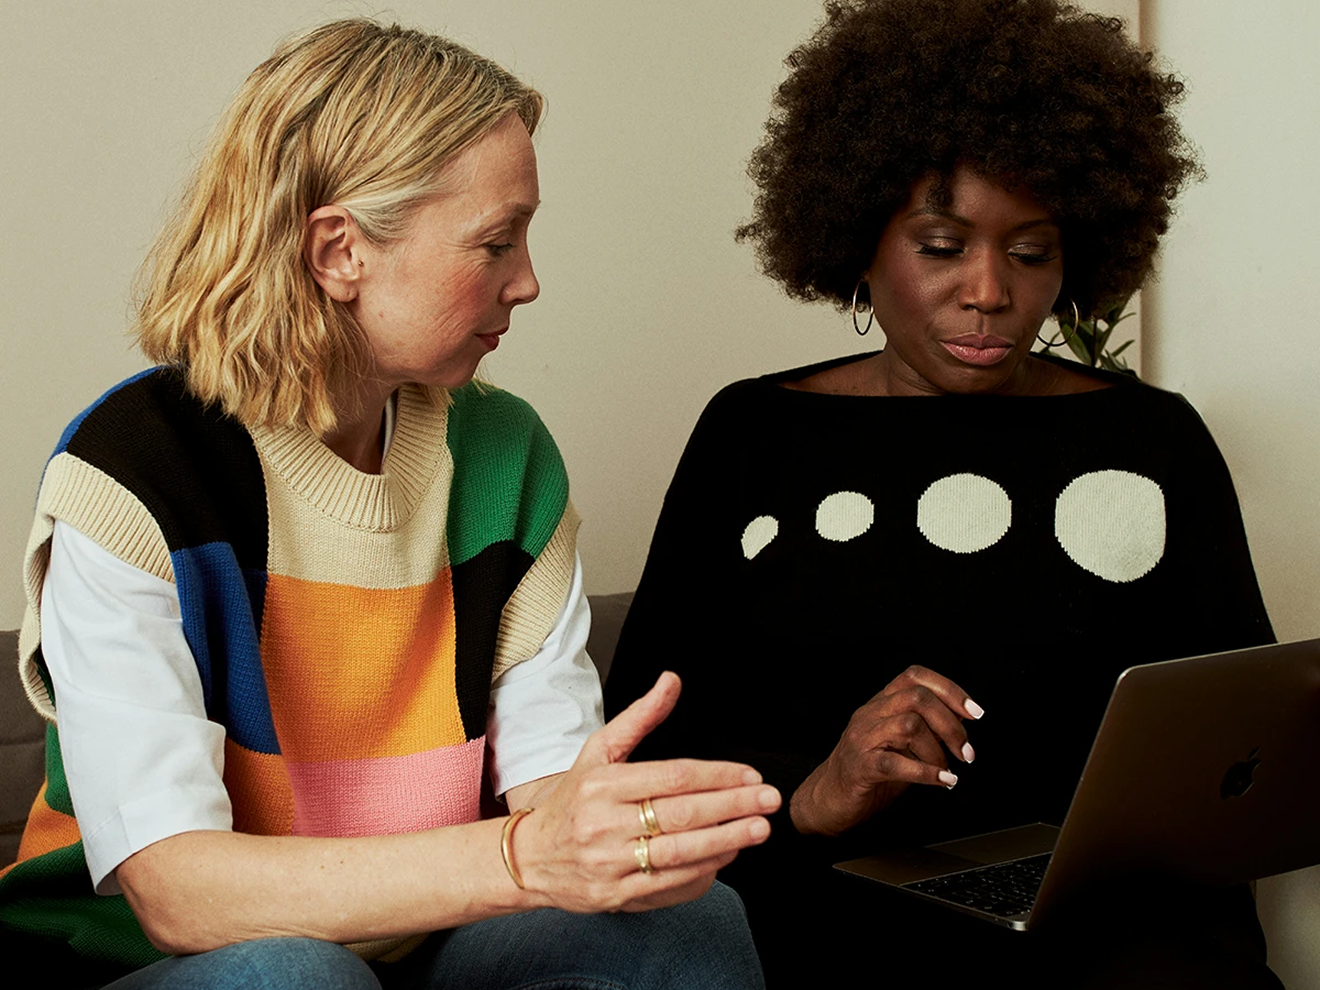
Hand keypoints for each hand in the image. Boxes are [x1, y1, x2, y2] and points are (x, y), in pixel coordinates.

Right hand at [512, 672, 780, 911]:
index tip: (750, 777)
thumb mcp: (599, 750)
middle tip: (769, 801)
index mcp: (603, 783)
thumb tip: (672, 680)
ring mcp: (610, 862)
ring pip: (679, 852)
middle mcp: (605, 822)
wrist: (530, 858)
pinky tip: (726, 856)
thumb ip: (640, 717)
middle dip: (732, 807)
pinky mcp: (616, 895)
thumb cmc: (572, 799)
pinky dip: (702, 872)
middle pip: (681, 814)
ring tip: (758, 829)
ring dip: (726, 841)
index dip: (717, 776)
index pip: (673, 776)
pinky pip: (668, 886)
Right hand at [790, 665, 981, 836]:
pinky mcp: (860, 766)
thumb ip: (925, 730)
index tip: (974, 713)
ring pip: (909, 725)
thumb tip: (962, 725)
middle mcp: (870, 714)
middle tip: (965, 752)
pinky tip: (943, 781)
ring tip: (948, 770)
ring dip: (938, 751)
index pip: (914, 677)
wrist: (828, 799)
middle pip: (917, 698)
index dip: (949, 689)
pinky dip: (926, 772)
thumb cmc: (868, 771)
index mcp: (880, 704)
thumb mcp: (900, 743)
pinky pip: (896, 763)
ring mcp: (862, 738)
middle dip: (951, 724)